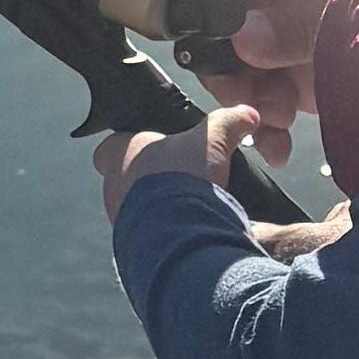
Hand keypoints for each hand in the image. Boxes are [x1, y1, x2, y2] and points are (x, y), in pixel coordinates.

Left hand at [95, 101, 277, 225]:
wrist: (179, 233)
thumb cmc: (182, 180)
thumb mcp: (211, 142)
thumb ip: (227, 124)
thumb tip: (247, 114)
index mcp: (118, 154)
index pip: (111, 147)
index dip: (132, 146)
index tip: (154, 149)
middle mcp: (112, 186)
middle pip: (125, 178)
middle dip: (151, 180)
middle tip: (180, 179)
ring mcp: (119, 218)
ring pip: (135, 208)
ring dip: (157, 207)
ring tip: (188, 207)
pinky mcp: (132, 244)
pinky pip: (146, 235)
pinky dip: (164, 231)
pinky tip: (188, 229)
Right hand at [211, 0, 358, 134]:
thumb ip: (301, 24)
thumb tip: (243, 40)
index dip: (222, 12)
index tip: (221, 51)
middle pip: (235, 18)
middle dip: (238, 68)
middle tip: (249, 102)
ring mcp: (301, 16)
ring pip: (245, 61)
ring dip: (253, 100)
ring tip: (274, 127)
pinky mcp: (307, 59)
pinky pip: (269, 87)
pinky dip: (269, 119)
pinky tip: (277, 143)